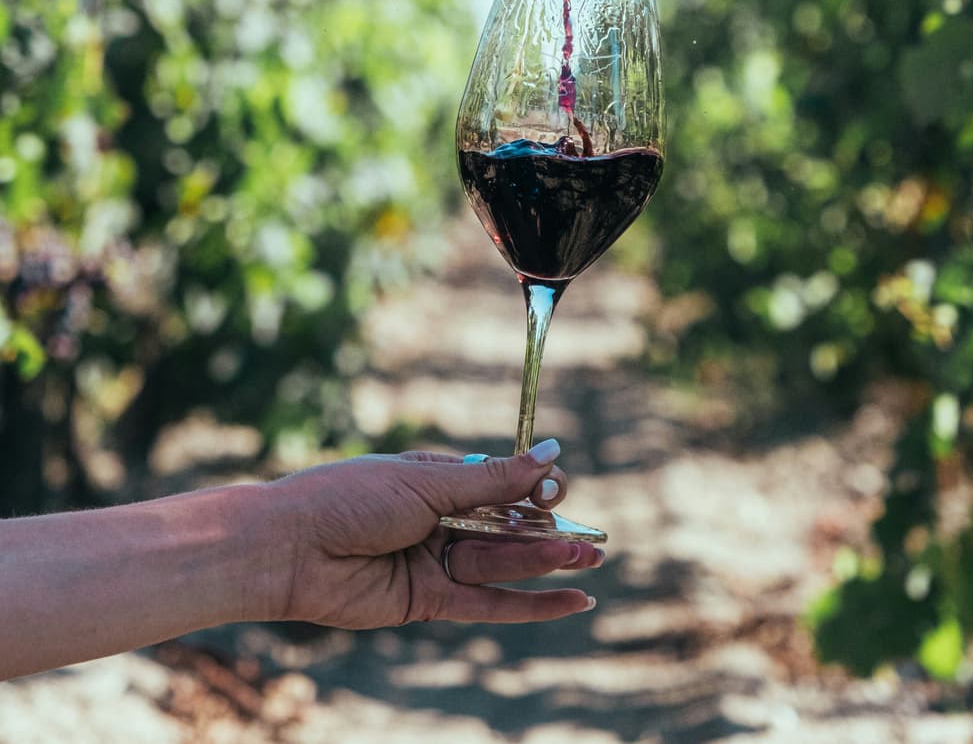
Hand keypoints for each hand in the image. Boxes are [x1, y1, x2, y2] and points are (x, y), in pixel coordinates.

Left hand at [265, 441, 602, 628]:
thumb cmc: (349, 498)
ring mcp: (434, 562)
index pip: (500, 485)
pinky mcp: (427, 602)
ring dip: (546, 564)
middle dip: (549, 533)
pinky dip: (528, 604)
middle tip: (595, 541)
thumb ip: (493, 481)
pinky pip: (487, 604)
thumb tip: (553, 455)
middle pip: (507, 528)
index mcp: (436, 479)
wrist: (290, 547)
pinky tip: (569, 602)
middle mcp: (439, 520)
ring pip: (501, 564)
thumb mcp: (427, 483)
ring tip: (590, 561)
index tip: (557, 488)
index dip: (532, 489)